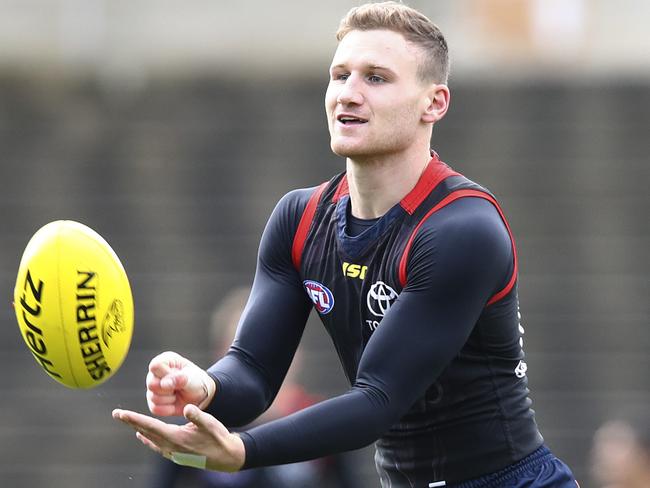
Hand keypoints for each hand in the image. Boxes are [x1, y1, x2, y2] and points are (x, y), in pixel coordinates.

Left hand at [112, 404, 244, 471]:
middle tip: (117, 414)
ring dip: (138, 428)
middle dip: (131, 422)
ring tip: (127, 421)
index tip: (121, 413)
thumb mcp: (210, 424)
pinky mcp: (176, 453)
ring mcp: (172, 452)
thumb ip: (197, 416)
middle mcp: (170, 447)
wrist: (225, 457)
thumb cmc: (218, 438)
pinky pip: (156, 445)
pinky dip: (147, 438)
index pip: (150, 426)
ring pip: (150, 438)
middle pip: (146, 432)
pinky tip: (143, 436)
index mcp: (176, 438)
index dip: (134, 419)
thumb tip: (187, 408)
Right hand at [146, 351, 215, 415]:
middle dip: (168, 389)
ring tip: (179, 393)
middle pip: (152, 384)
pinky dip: (168, 409)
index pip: (155, 366)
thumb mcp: (191, 377)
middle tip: (180, 387)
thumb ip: (178, 379)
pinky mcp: (153, 402)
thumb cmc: (196, 381)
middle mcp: (154, 373)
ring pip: (153, 398)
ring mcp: (152, 388)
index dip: (166, 375)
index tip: (181, 377)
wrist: (201, 395)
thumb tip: (164, 384)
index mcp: (164, 360)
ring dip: (170, 399)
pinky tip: (175, 402)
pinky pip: (155, 409)